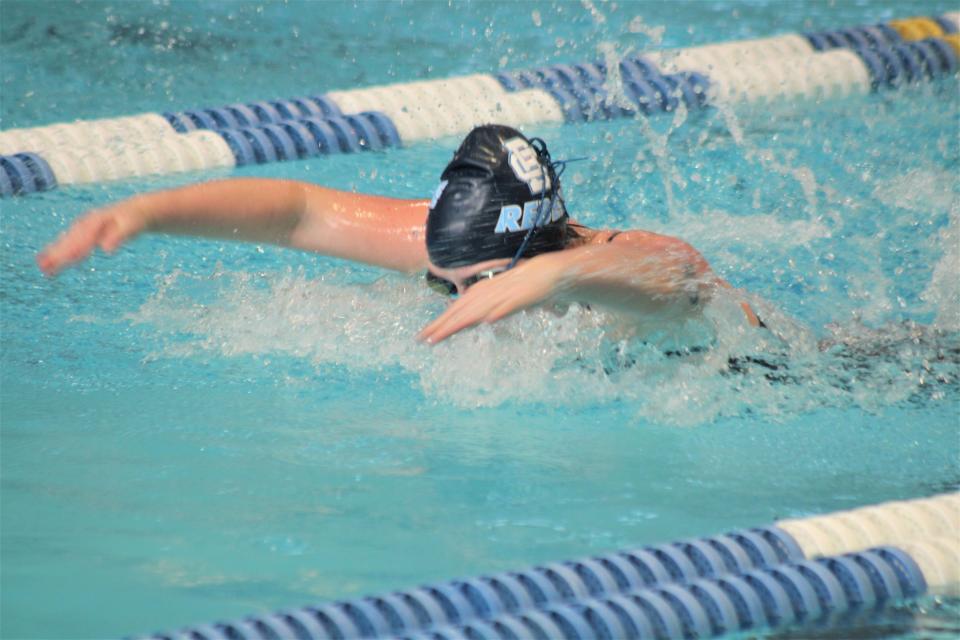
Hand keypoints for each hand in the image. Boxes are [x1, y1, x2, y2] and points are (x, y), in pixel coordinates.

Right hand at [36, 200, 148, 275]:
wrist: (136, 209)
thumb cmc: (134, 219)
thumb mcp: (130, 226)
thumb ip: (118, 236)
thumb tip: (106, 249)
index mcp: (95, 221)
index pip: (81, 240)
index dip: (70, 251)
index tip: (59, 262)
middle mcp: (86, 223)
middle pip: (70, 240)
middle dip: (57, 253)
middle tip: (42, 267)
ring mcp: (85, 226)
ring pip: (68, 241)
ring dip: (55, 253)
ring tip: (42, 266)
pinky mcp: (86, 231)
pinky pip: (72, 242)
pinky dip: (62, 250)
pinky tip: (55, 260)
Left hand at [417, 256, 562, 343]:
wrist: (551, 271)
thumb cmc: (529, 286)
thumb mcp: (506, 299)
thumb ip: (495, 308)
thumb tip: (486, 319)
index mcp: (484, 292)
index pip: (458, 308)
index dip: (442, 321)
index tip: (426, 335)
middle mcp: (489, 293)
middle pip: (461, 311)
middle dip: (441, 326)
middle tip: (421, 340)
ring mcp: (503, 295)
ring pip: (476, 311)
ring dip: (457, 323)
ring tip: (439, 337)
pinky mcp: (520, 297)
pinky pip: (505, 307)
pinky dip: (495, 313)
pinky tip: (485, 323)